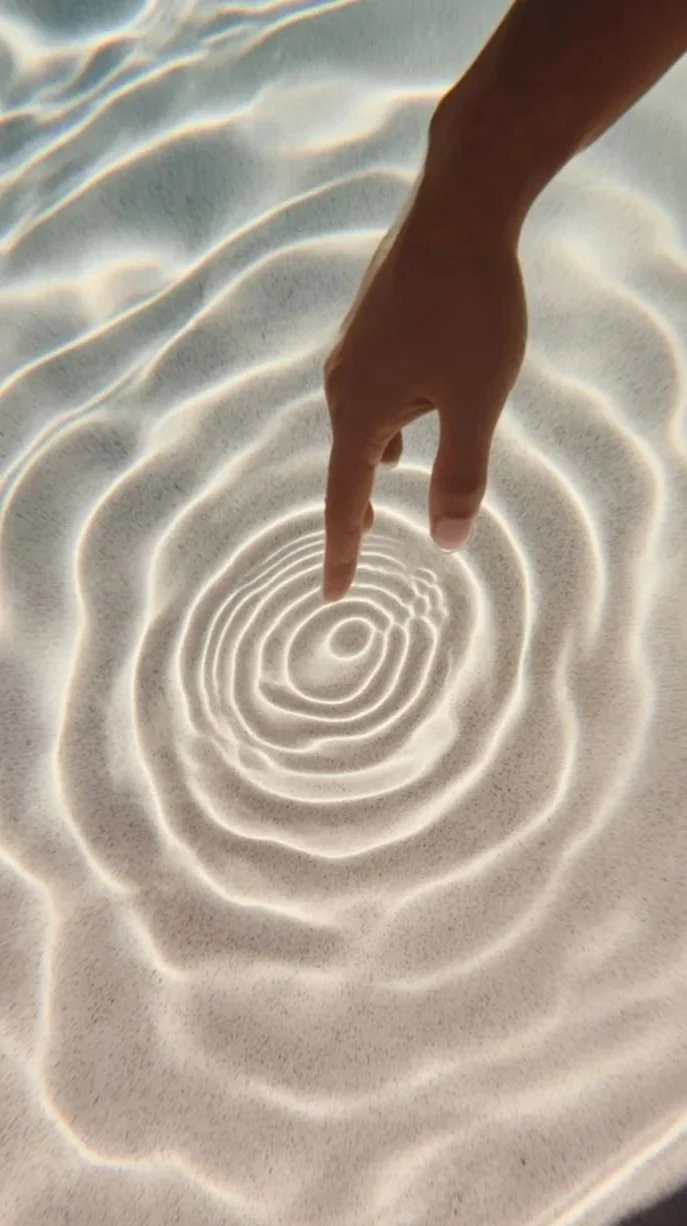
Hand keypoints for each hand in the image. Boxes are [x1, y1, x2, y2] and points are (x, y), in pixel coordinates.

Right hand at [322, 168, 527, 601]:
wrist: (459, 204)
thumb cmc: (471, 305)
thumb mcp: (475, 401)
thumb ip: (461, 474)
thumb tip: (449, 540)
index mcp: (361, 409)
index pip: (346, 498)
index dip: (343, 550)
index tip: (334, 592)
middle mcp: (344, 380)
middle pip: (350, 457)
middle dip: (358, 503)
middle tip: (363, 542)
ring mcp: (354, 346)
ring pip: (366, 415)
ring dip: (379, 449)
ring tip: (393, 472)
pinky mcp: (371, 320)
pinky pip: (375, 382)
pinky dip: (391, 410)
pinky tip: (413, 402)